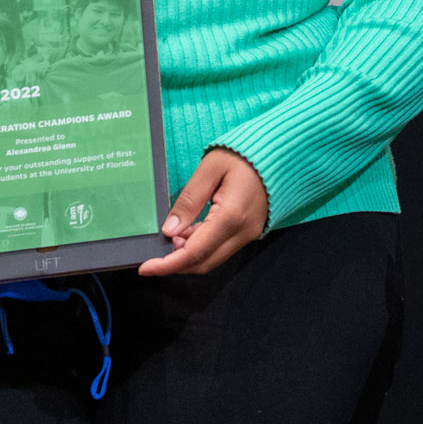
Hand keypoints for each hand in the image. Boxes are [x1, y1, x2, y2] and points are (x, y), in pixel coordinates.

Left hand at [137, 149, 269, 277]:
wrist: (275, 155)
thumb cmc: (241, 156)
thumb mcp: (209, 169)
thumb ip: (189, 201)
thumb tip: (170, 230)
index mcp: (231, 216)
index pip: (195, 251)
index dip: (168, 264)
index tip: (146, 268)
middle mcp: (242, 232)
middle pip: (203, 262)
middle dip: (176, 262)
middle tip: (157, 249)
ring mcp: (248, 234)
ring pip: (212, 259)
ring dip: (188, 254)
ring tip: (175, 232)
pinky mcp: (248, 232)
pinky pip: (221, 249)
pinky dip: (201, 247)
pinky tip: (189, 231)